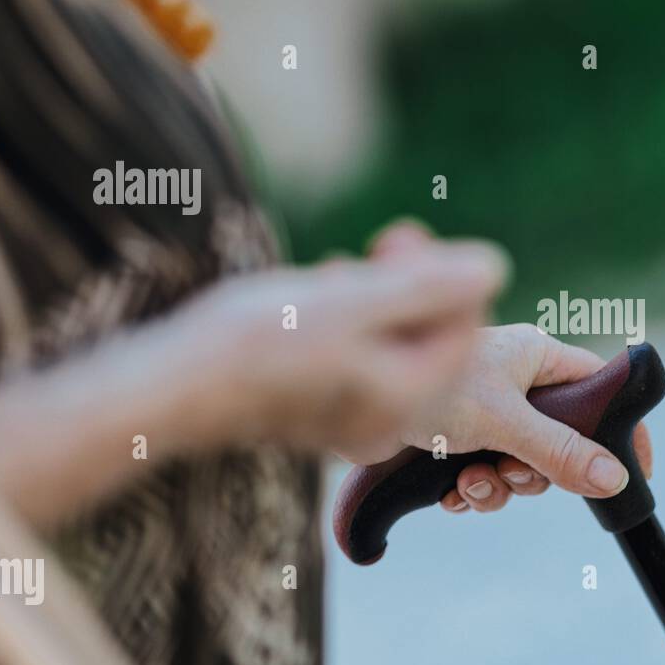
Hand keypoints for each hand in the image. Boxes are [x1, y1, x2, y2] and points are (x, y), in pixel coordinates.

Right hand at [187, 229, 507, 461]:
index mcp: (407, 399)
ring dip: (373, 299)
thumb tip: (494, 268)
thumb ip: (428, 286)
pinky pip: (357, 360)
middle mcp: (389, 422)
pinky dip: (344, 324)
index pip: (463, 331)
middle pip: (429, 339)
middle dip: (408, 286)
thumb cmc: (256, 341)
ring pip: (391, 344)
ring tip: (332, 276)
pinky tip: (315, 297)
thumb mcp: (351, 301)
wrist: (171, 387)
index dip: (447, 279)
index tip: (407, 241)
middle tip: (379, 247)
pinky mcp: (322, 414)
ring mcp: (354, 423)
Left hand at [396, 323, 653, 514]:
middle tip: (514, 472)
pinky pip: (482, 477)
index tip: (638, 471)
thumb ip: (560, 451)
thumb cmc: (429, 388)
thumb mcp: (504, 422)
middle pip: (559, 441)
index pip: (599, 389)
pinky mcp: (452, 440)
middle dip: (536, 473)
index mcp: (535, 357)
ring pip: (518, 466)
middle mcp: (513, 383)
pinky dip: (469, 492)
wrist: (343, 397)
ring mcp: (483, 412)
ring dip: (497, 488)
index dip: (622, 428)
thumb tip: (613, 478)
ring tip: (469, 484)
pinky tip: (448, 493)